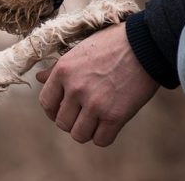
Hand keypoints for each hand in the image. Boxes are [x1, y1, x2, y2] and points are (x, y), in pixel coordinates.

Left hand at [36, 22, 158, 145]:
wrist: (146, 44)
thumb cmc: (112, 44)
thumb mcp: (79, 50)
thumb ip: (57, 68)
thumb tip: (38, 77)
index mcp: (63, 71)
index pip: (46, 102)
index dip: (52, 110)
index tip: (62, 110)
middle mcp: (75, 88)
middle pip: (62, 122)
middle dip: (71, 121)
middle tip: (83, 114)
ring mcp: (94, 103)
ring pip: (79, 135)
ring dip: (87, 131)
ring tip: (96, 120)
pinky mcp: (115, 115)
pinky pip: (101, 140)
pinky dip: (104, 136)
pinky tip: (109, 124)